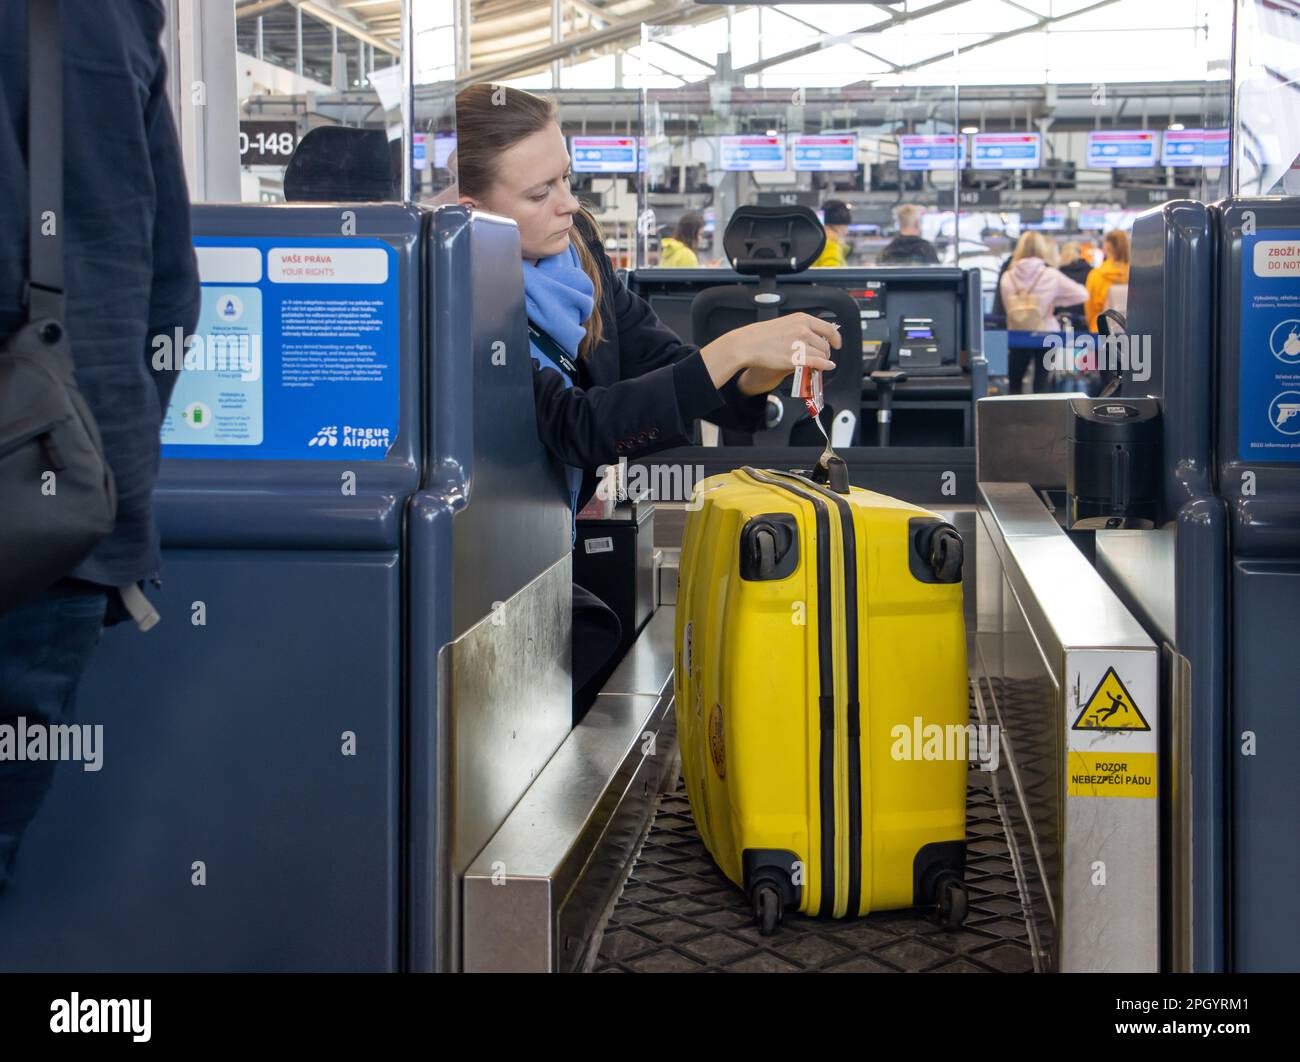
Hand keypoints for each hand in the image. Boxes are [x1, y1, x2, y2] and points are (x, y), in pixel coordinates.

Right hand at [700, 312, 839, 393]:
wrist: (747, 344)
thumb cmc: (762, 335)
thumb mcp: (785, 323)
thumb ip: (801, 328)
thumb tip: (816, 337)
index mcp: (801, 319)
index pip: (828, 328)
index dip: (835, 338)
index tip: (837, 343)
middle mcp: (803, 330)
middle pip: (825, 344)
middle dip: (825, 352)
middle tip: (822, 357)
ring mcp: (800, 344)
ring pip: (822, 355)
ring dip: (822, 360)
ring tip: (816, 363)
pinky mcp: (795, 358)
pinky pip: (818, 363)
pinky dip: (825, 366)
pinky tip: (827, 367)